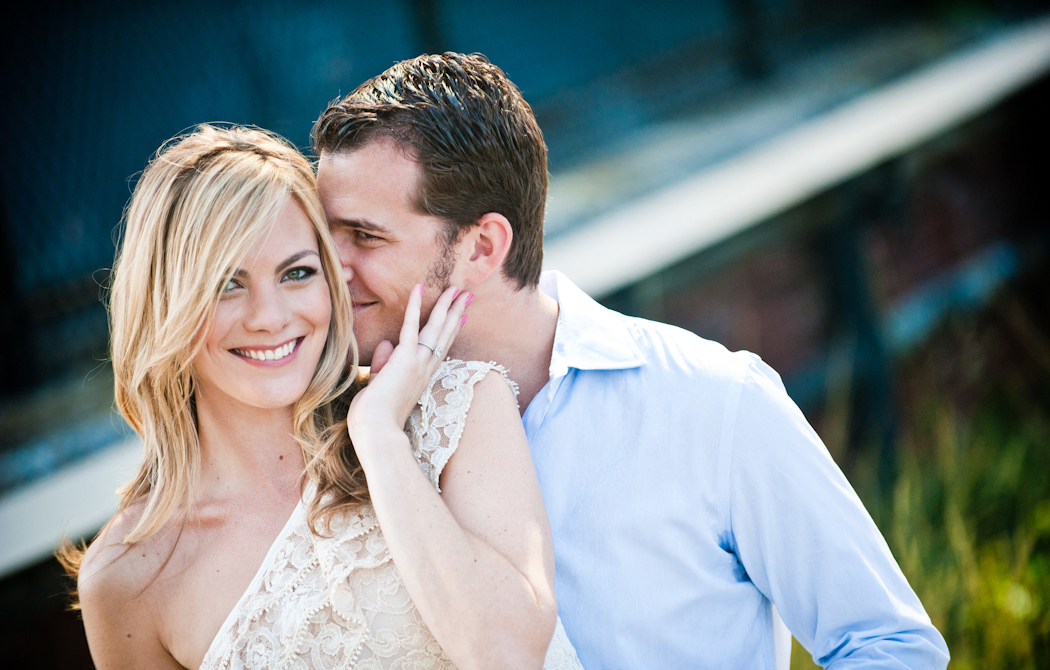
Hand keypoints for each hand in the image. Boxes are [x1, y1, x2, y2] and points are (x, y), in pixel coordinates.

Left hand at [347, 285, 469, 444]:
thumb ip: (384, 364)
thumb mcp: (379, 386)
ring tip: (457, 289)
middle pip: (445, 335)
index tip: (461, 317)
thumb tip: (385, 343)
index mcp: (421, 377)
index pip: (440, 349)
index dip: (450, 331)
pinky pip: (411, 326)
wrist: (377, 432)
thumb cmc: (375, 416)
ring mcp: (417, 363)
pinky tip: (419, 288)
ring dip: (446, 306)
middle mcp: (424, 369)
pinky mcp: (405, 359)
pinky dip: (415, 306)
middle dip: (456, 313)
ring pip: (436, 328)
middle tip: (467, 295)